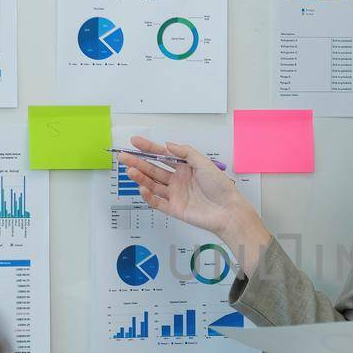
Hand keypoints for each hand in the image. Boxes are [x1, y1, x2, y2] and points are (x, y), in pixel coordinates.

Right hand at [116, 137, 267, 263]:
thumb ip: (185, 152)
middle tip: (124, 156)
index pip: (163, 155)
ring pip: (152, 184)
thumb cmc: (221, 187)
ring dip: (140, 177)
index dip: (149, 148)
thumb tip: (169, 145)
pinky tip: (142, 188)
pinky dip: (148, 195)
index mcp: (186, 167)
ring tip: (130, 170)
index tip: (135, 142)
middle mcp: (178, 179)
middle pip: (153, 169)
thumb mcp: (204, 163)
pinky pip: (157, 201)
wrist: (228, 210)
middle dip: (138, 162)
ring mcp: (175, 194)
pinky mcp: (174, 208)